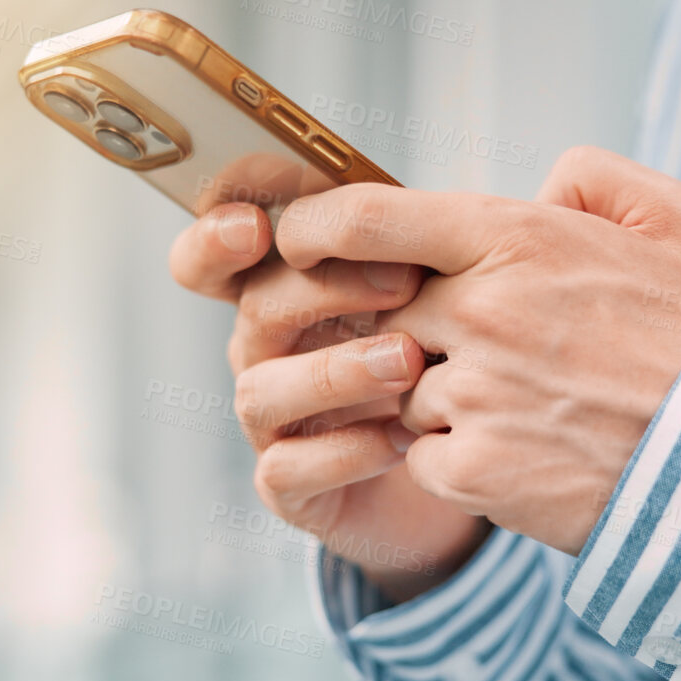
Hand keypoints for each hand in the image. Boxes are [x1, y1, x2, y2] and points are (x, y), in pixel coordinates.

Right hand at [168, 201, 488, 601]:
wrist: (465, 463)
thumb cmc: (444, 355)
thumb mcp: (438, 289)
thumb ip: (425, 239)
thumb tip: (463, 194)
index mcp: (285, 289)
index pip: (214, 255)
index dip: (216, 235)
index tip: (258, 225)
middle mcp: (265, 351)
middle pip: (254, 307)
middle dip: (319, 288)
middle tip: (401, 282)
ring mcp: (273, 421)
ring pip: (262, 390)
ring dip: (335, 371)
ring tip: (409, 361)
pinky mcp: (290, 487)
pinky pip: (288, 470)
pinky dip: (344, 451)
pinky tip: (403, 439)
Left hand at [273, 146, 680, 552]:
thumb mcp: (676, 218)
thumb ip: (592, 177)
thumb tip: (537, 187)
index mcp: (514, 240)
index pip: (365, 217)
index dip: (312, 228)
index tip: (296, 244)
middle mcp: (479, 311)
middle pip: (380, 314)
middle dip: (411, 332)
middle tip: (480, 352)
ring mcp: (473, 394)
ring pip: (401, 391)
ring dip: (440, 401)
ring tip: (527, 409)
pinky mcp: (474, 471)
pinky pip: (423, 458)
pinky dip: (458, 461)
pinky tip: (524, 457)